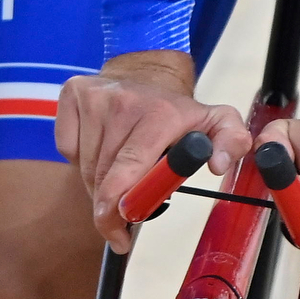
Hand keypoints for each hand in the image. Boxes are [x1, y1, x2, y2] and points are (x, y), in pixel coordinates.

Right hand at [56, 52, 252, 251]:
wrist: (144, 71)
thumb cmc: (178, 110)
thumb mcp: (217, 123)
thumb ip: (231, 143)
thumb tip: (218, 165)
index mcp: (159, 113)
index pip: (132, 164)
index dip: (122, 198)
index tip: (122, 223)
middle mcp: (122, 101)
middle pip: (103, 174)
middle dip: (109, 208)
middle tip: (119, 227)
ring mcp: (93, 97)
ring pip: (84, 166)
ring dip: (97, 187)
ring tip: (117, 182)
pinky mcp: (71, 95)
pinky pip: (67, 149)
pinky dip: (79, 161)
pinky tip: (100, 152)